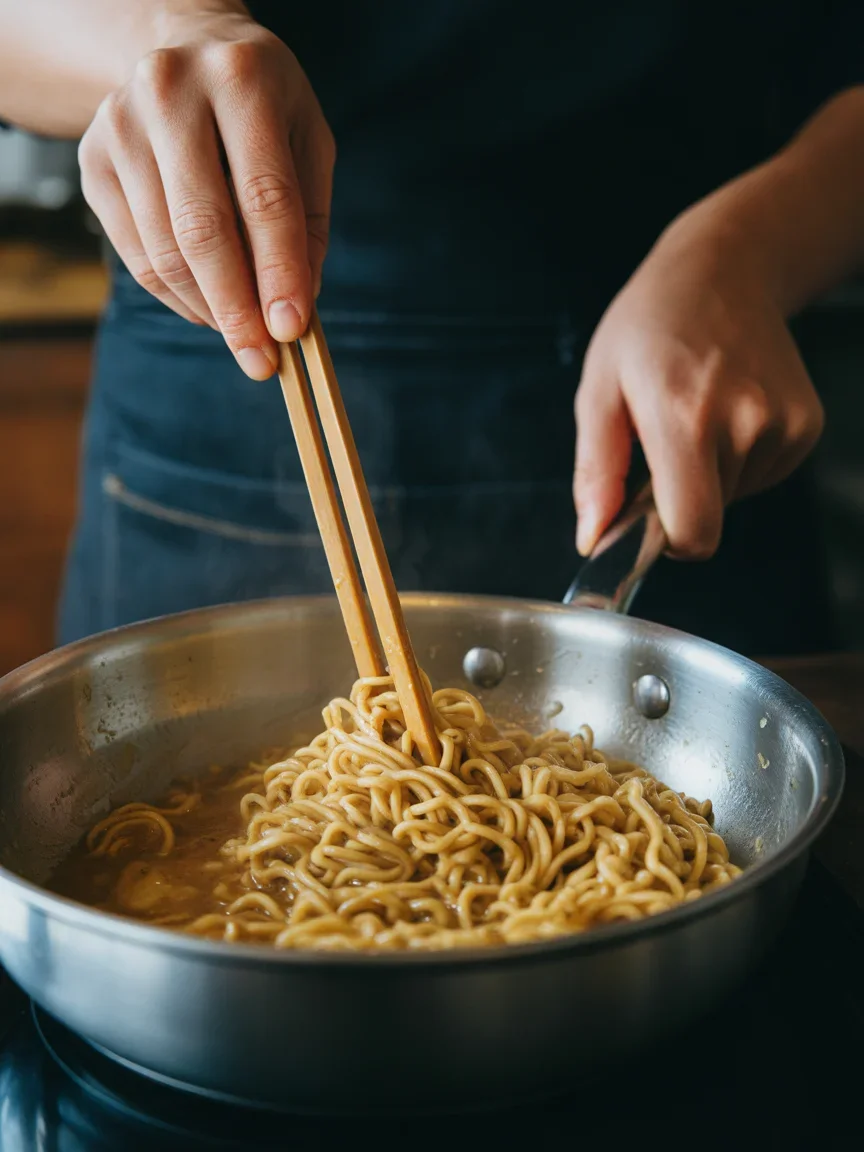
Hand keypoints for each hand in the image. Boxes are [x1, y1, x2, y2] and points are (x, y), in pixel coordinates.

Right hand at [78, 3, 333, 378]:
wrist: (182, 50)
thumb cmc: (262, 109)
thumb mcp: (306, 142)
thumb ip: (308, 221)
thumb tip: (295, 308)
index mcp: (241, 78)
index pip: (264, 196)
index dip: (278, 271)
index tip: (290, 331)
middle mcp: (170, 92)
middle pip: (202, 228)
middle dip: (236, 308)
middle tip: (260, 362)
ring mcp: (120, 125)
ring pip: (163, 250)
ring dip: (208, 309)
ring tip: (241, 336)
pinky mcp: (91, 160)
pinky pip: (136, 254)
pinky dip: (177, 296)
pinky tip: (207, 308)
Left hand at [573, 209, 824, 557]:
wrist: (724, 270)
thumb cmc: (649, 327)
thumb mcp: (599, 391)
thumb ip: (596, 472)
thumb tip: (593, 538)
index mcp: (683, 418)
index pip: (693, 530)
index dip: (667, 540)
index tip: (647, 517)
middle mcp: (744, 423)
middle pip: (709, 516)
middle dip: (680, 494)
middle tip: (664, 437)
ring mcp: (782, 424)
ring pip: (735, 496)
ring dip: (709, 472)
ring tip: (697, 411)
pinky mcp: (806, 424)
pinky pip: (762, 475)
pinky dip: (739, 458)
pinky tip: (727, 409)